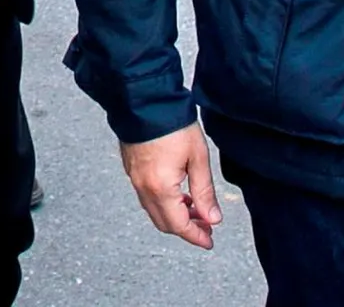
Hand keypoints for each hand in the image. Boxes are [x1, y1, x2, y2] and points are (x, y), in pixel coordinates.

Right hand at [120, 123, 222, 249]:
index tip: (209, 240)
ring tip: (194, 207)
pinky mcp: (131, 169)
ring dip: (174, 215)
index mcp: (161, 188)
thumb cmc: (172, 124)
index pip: (179, 225)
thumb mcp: (198, 158)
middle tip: (205, 225)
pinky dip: (163, 202)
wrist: (144, 101)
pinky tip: (177, 192)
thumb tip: (212, 218)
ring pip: (154, 210)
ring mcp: (134, 178)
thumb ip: (204, 192)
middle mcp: (143, 187)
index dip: (196, 236)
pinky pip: (146, 196)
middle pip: (164, 222)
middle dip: (186, 228)